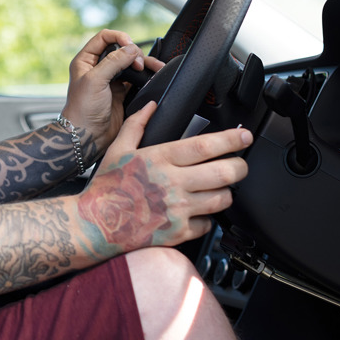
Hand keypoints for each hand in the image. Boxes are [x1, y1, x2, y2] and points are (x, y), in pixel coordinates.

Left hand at [62, 30, 162, 151]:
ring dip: (143, 63)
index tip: (129, 45)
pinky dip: (146, 76)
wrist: (87, 136)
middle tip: (138, 64)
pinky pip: (137, 78)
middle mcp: (98, 68)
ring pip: (131, 63)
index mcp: (86, 60)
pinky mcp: (122, 92)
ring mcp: (111, 80)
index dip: (118, 37)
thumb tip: (130, 49)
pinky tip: (154, 75)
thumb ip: (113, 62)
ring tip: (155, 67)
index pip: (104, 38)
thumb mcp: (95, 80)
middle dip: (133, 52)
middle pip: (120, 49)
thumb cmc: (83, 110)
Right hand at [77, 101, 250, 254]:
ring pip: (222, 199)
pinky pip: (208, 225)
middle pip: (224, 173)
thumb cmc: (106, 187)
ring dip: (226, 192)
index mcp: (160, 159)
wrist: (95, 224)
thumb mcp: (117, 149)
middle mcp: (172, 183)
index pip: (206, 146)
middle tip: (239, 163)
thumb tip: (152, 106)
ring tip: (220, 188)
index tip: (244, 136)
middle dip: (239, 166)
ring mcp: (177, 209)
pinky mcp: (178, 232)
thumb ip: (137, 124)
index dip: (231, 139)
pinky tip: (199, 212)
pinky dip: (208, 218)